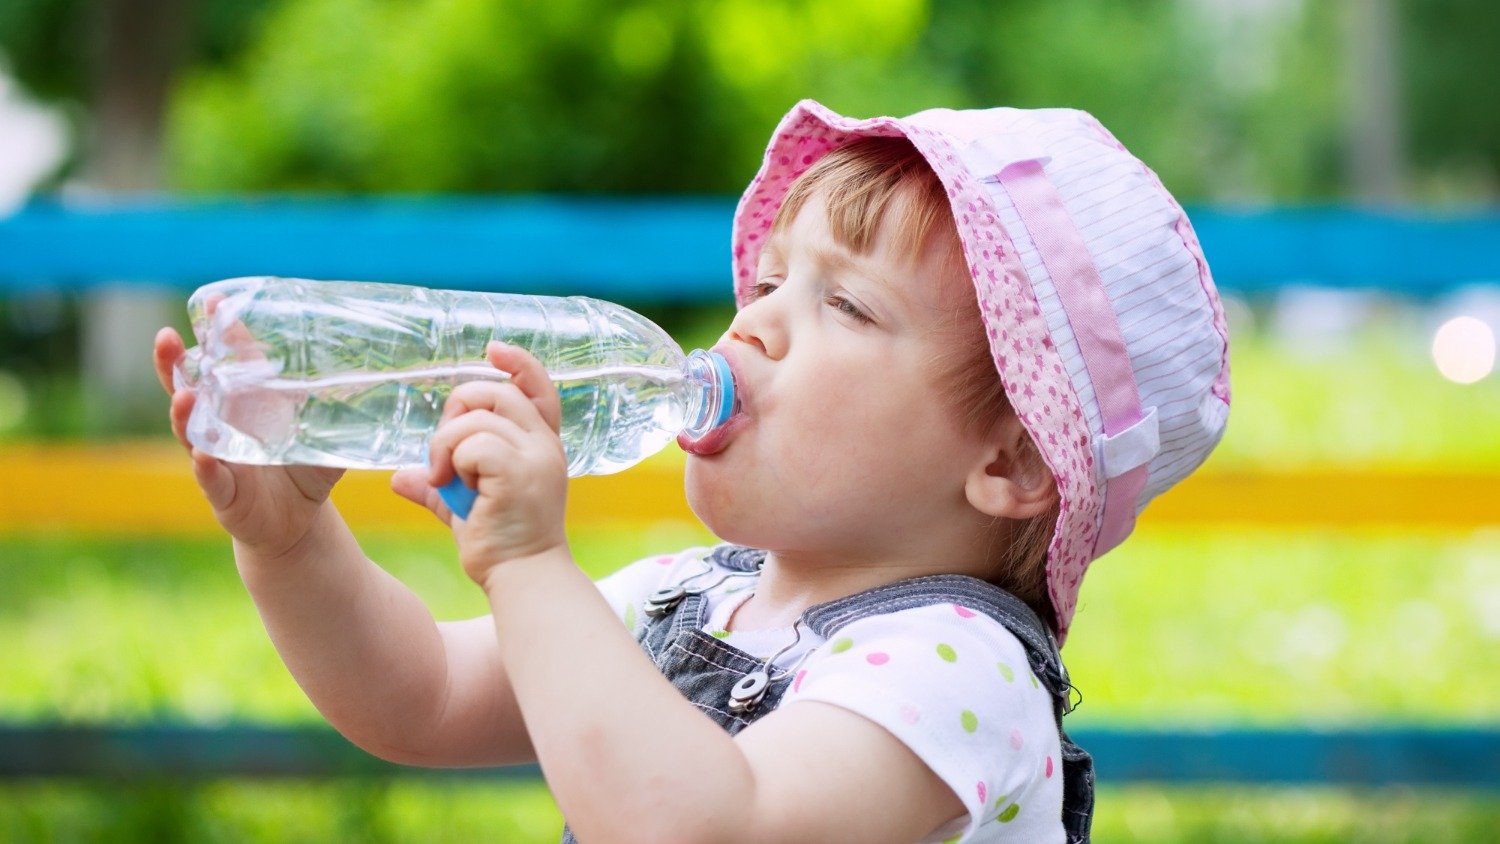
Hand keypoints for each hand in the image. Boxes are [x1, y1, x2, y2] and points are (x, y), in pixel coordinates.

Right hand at [153, 324, 343, 559]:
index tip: (216, 303)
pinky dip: (206, 467)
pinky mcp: (222, 493)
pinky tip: (202, 455)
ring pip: (190, 432)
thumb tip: (378, 373)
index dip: (219, 335)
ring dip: (182, 413)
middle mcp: (221, 426)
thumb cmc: (304, 469)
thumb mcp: (320, 431)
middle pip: (188, 387)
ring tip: (183, 394)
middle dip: (174, 363)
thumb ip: (338, 403)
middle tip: (168, 337)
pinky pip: (210, 479)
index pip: (226, 362)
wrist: (296, 522)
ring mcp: (217, 458)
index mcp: (244, 404)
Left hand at [426, 342, 568, 584]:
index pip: (539, 387)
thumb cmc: (501, 544)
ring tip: (443, 476)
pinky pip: (473, 443)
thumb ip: (441, 484)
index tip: (492, 349)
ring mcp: (535, 457)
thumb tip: (399, 477)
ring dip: (446, 443)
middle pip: (496, 391)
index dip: (518, 362)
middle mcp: (544, 444)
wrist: (523, 578)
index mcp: (541, 444)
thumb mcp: (467, 505)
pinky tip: (451, 485)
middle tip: (444, 449)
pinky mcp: (518, 473)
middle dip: (458, 409)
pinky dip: (452, 460)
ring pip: (477, 417)